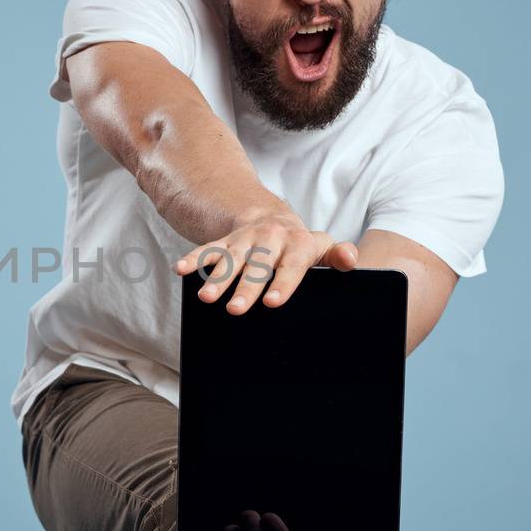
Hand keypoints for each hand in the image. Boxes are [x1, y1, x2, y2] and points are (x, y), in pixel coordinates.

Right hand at [173, 208, 357, 315]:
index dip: (283, 283)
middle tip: (236, 310)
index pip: (290, 266)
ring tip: (207, 298)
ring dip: (217, 278)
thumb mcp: (321, 248)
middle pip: (257, 266)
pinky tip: (180, 270)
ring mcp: (244, 240)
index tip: (273, 302)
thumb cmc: (300, 246)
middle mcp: (269, 239)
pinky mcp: (225, 241)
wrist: (274, 220)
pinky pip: (208, 250)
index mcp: (296, 243)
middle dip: (245, 287)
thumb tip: (351, 259)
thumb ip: (337, 256)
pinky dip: (193, 260)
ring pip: (230, 260)